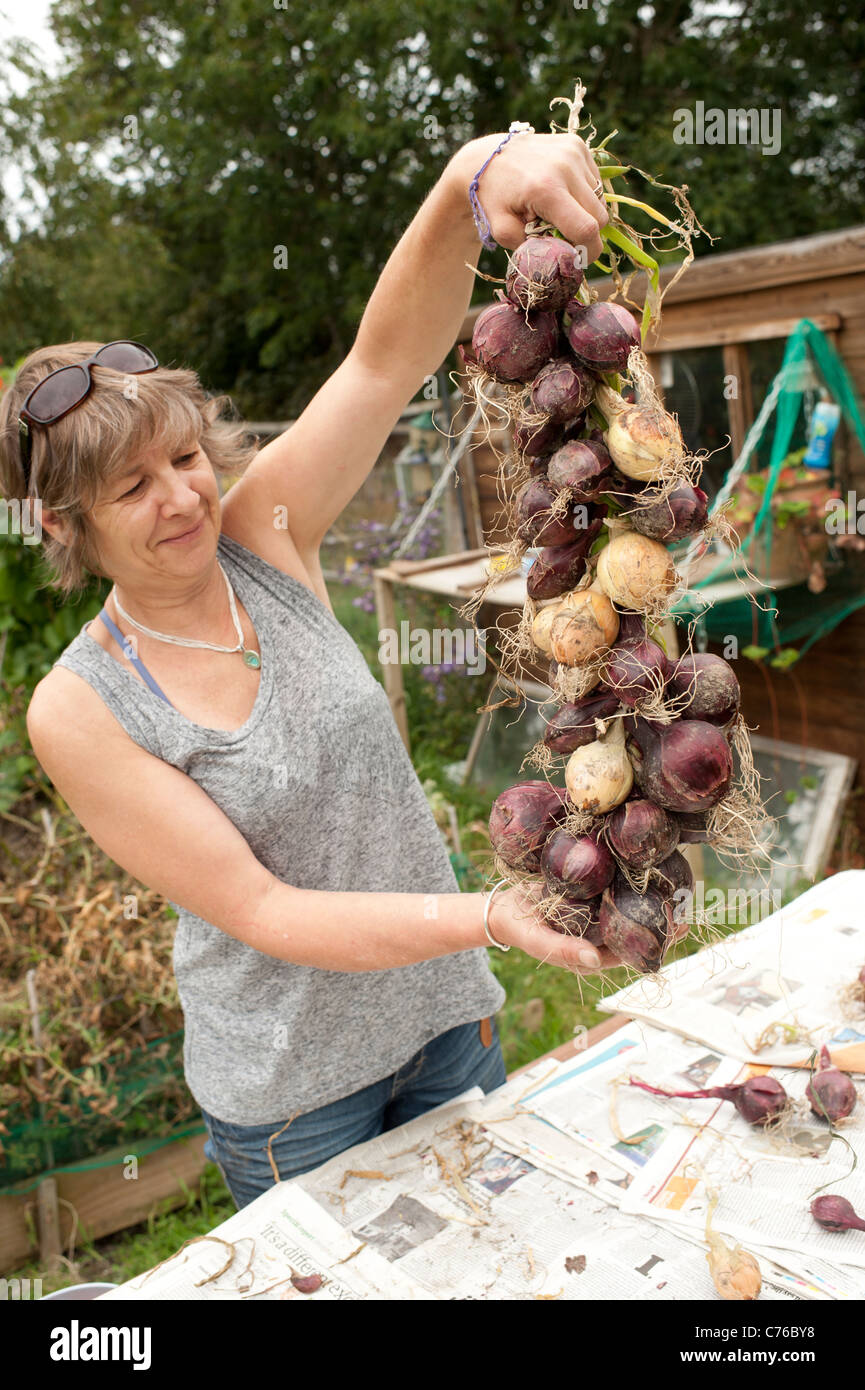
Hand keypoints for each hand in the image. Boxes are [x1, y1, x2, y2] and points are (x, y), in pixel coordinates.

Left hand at [456, 131, 609, 260]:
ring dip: (585, 212)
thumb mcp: (503, 231)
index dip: (588, 251)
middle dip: (587, 234)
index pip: (586, 229)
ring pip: (599, 199)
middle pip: (600, 217)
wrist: (486, 158)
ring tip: (559, 210)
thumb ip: (533, 249)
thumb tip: (562, 257)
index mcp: (546, 189)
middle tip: (566, 237)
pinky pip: (594, 181)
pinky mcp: (577, 144)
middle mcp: (565, 167)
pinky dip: (583, 193)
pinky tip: (561, 192)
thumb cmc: (494, 198)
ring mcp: (574, 152)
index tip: (579, 259)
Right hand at [486, 878, 691, 976]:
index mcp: (596, 956)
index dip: (660, 941)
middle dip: (664, 919)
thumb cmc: (522, 930)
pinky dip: (634, 882)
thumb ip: (566, 952)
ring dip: (654, 899)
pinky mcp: (591, 897)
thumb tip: (597, 960)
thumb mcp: (541, 942)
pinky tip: (648, 866)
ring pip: (631, 909)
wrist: (503, 909)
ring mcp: (598, 917)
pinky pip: (616, 891)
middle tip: (688, 902)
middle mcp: (602, 937)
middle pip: (640, 930)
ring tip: (679, 883)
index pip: (635, 952)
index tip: (680, 926)